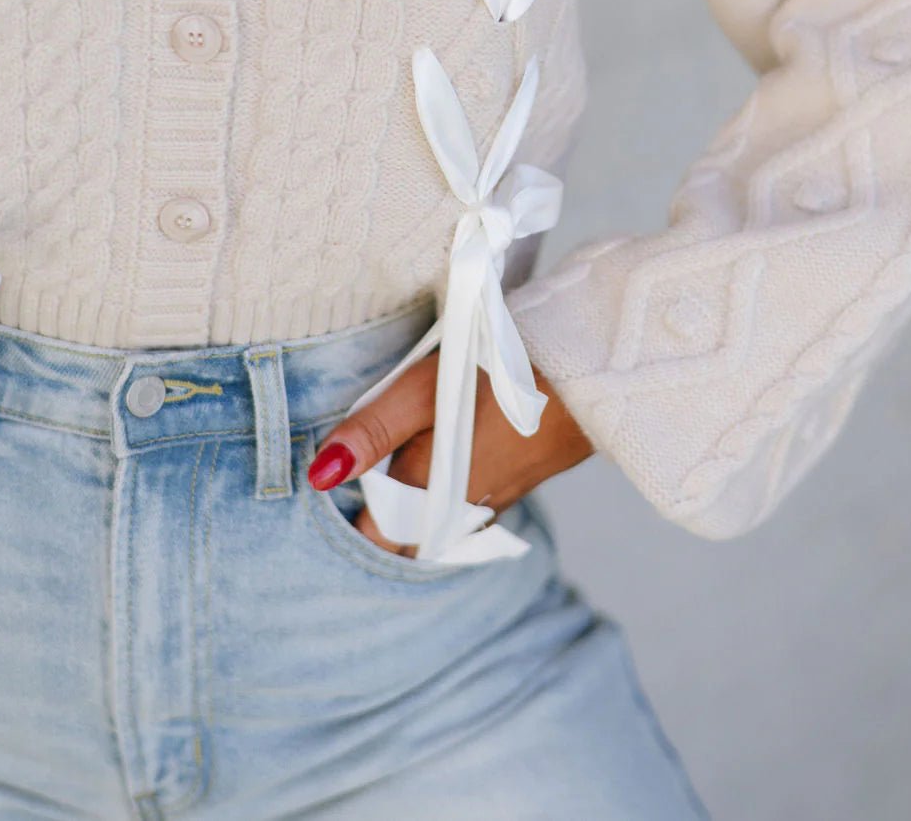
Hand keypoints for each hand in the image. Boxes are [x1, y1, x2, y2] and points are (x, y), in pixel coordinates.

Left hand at [306, 351, 594, 556]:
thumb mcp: (426, 389)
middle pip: (412, 537)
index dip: (352, 525)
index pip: (379, 539)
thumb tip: (319, 475)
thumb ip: (373, 431)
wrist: (591, 371)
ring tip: (396, 484)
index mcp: (432, 494)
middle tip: (358, 492)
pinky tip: (450, 471)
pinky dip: (453, 500)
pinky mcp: (524, 480)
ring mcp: (500, 498)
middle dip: (385, 525)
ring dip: (419, 513)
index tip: (331, 502)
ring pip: (445, 525)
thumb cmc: (502, 372)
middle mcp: (464, 510)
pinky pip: (475, 509)